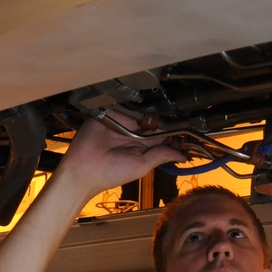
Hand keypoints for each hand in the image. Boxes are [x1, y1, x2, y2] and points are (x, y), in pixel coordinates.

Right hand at [56, 112, 183, 196]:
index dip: (173, 130)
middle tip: (177, 110)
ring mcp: (122, 122)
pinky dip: (131, 102)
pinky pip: (123, 105)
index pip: (162, 135)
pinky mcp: (109, 113)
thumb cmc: (112, 172)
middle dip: (163, 116)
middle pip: (153, 120)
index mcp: (143, 147)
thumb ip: (160, 156)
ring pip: (140, 111)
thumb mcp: (141, 165)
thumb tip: (183, 156)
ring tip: (163, 103)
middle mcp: (134, 133)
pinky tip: (142, 99)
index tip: (187, 124)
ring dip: (149, 108)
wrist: (84, 167)